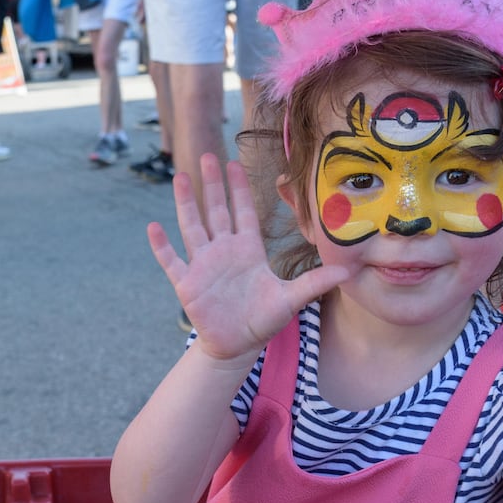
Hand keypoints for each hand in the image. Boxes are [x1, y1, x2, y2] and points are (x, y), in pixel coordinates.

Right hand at [148, 154, 347, 362]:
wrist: (237, 346)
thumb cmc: (263, 320)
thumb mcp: (291, 299)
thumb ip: (315, 282)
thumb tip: (350, 271)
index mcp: (247, 250)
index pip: (243, 212)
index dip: (239, 188)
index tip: (235, 162)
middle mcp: (223, 251)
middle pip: (216, 211)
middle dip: (213, 184)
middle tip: (208, 156)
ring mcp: (202, 265)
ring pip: (192, 227)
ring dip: (186, 203)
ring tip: (180, 178)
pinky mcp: (187, 284)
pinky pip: (171, 261)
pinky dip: (162, 246)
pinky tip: (153, 228)